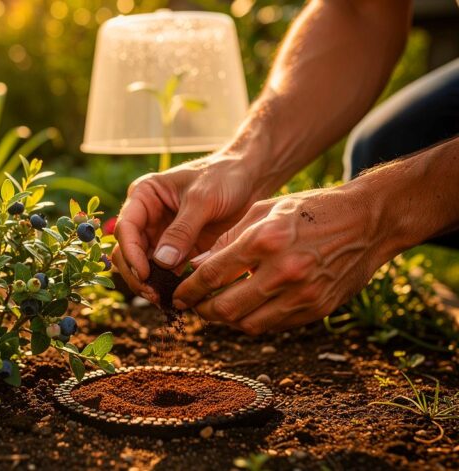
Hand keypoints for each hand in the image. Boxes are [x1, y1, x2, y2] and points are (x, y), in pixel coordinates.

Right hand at [112, 154, 257, 301]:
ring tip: (163, 300)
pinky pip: (167, 272)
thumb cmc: (225, 175)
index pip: (126, 228)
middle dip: (136, 274)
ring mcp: (162, 235)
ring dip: (150, 284)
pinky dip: (168, 286)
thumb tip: (162, 262)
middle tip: (152, 294)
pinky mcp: (180, 250)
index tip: (145, 273)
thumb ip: (182, 230)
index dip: (131, 253)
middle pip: (128, 251)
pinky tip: (178, 297)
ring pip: (144, 265)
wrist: (251, 177)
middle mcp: (148, 217)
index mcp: (144, 196)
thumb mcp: (203, 199)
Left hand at [172, 186, 390, 333]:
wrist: (368, 221)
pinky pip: (273, 326)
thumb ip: (227, 239)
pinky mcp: (317, 309)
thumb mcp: (264, 210)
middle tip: (192, 306)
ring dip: (226, 320)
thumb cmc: (310, 210)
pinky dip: (253, 321)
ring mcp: (303, 294)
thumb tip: (194, 266)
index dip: (188, 290)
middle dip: (202, 310)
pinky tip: (245, 309)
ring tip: (216, 309)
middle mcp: (283, 270)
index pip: (212, 275)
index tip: (177, 295)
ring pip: (248, 324)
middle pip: (225, 307)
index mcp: (266, 239)